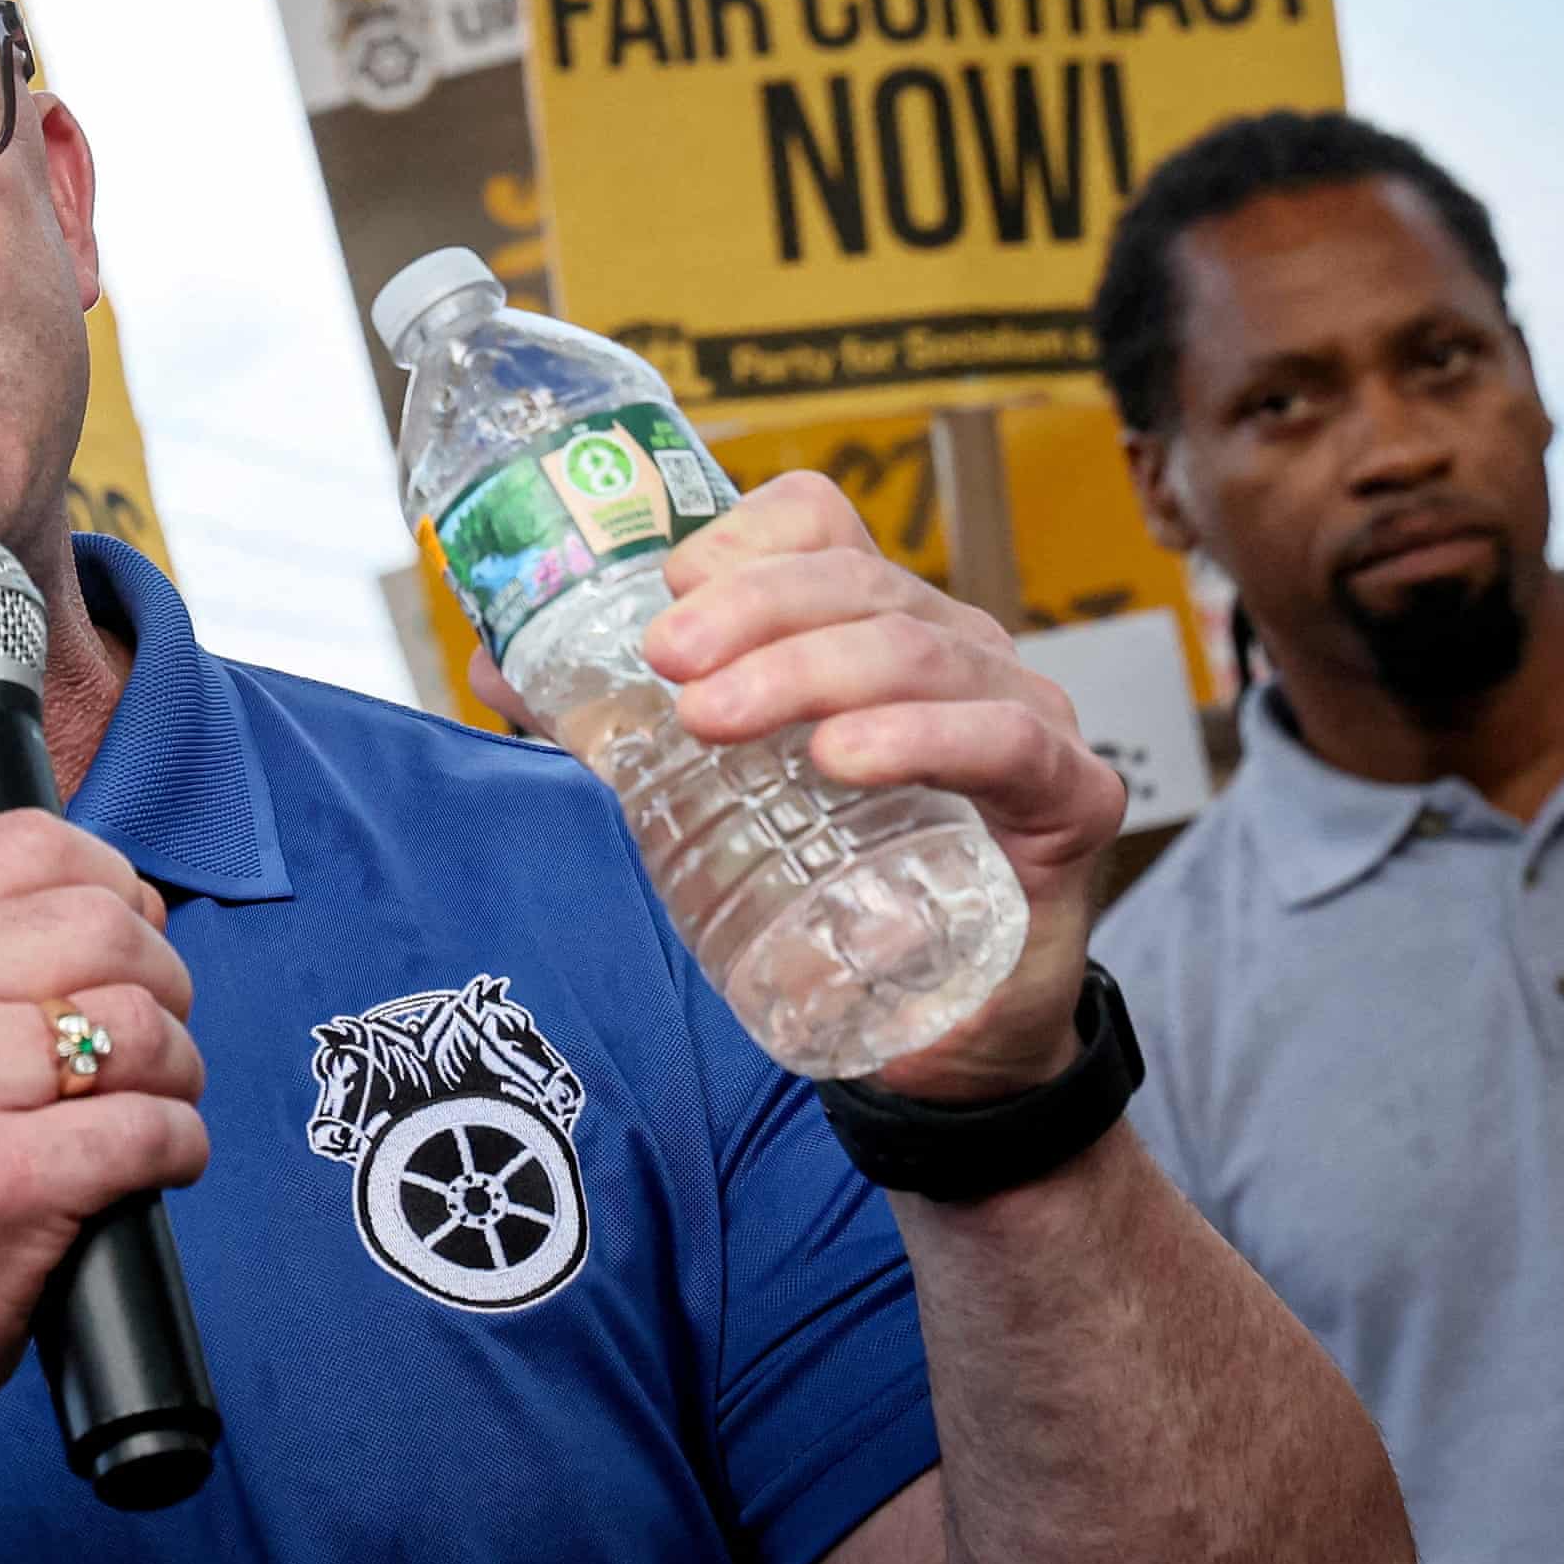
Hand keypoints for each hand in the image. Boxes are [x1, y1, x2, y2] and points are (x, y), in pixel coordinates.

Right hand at [0, 814, 206, 1462]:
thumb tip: (122, 904)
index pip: (32, 843)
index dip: (113, 884)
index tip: (127, 941)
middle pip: (108, 927)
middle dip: (164, 987)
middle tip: (149, 1048)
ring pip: (143, 1027)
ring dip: (178, 1075)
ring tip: (147, 1112)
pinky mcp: (1, 1183)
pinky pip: (153, 1130)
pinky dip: (179, 1152)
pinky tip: (149, 1170)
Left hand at [603, 471, 1123, 1103]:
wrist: (941, 1038)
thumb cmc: (831, 891)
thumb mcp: (715, 796)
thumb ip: (614, 731)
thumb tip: (495, 670)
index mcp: (869, 625)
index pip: (820, 525)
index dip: (744, 538)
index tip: (668, 594)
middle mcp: (953, 650)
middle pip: (856, 582)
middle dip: (750, 614)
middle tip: (667, 668)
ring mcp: (1020, 713)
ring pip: (917, 650)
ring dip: (808, 672)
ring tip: (717, 718)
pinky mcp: (1068, 796)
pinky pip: (1001, 740)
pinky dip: (917, 738)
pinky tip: (844, 758)